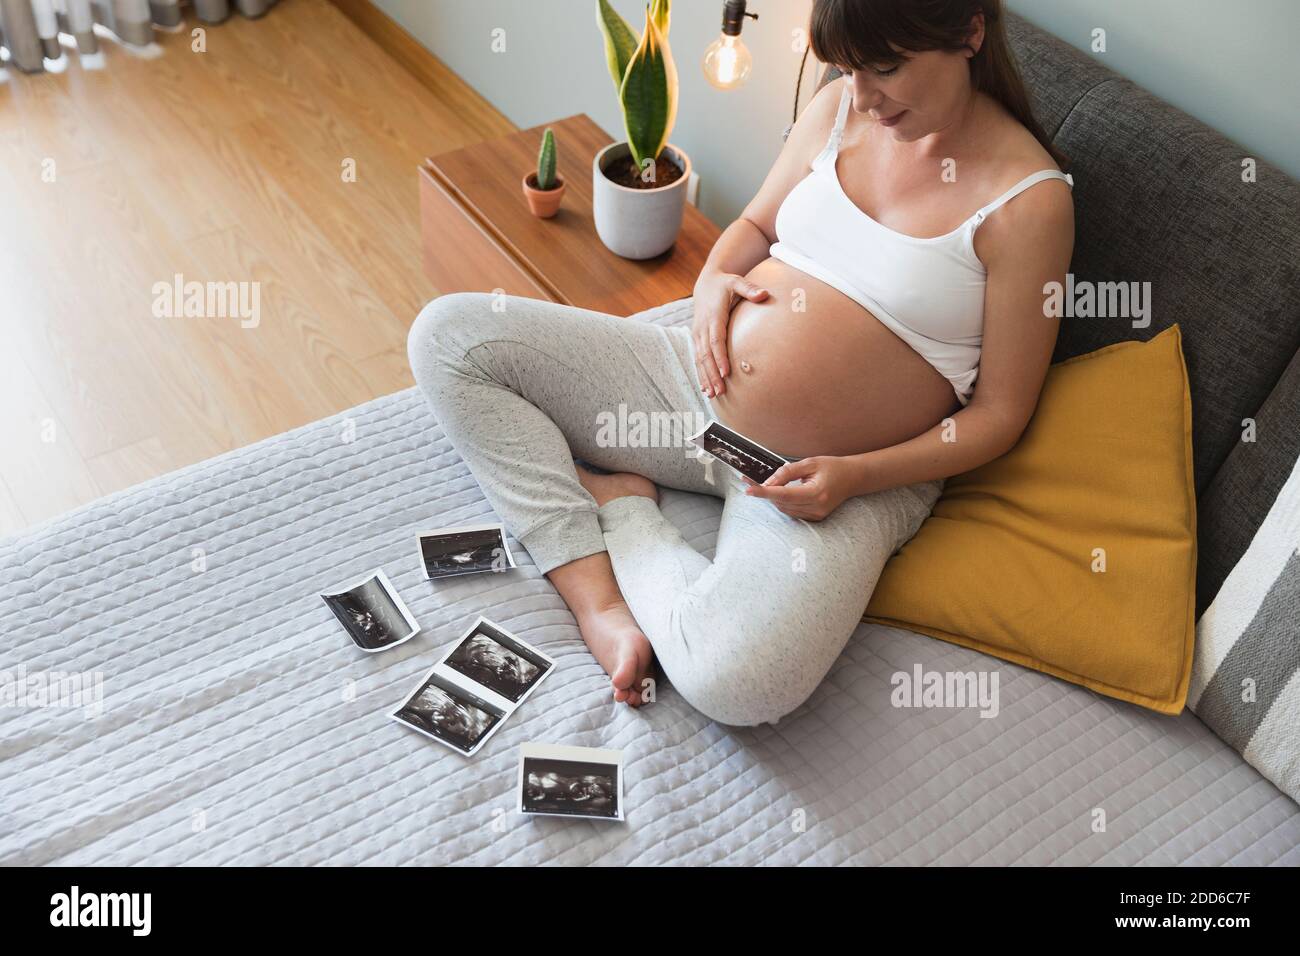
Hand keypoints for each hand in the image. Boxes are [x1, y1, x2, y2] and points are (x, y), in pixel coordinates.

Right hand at [691, 271, 769, 398]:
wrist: (706, 283)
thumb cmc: (724, 283)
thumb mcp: (737, 281)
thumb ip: (750, 289)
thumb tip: (765, 294)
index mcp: (713, 317)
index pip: (716, 341)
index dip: (720, 358)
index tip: (726, 373)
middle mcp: (702, 328)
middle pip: (706, 355)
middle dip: (712, 374)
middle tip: (720, 391)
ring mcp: (697, 334)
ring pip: (700, 360)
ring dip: (706, 377)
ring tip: (712, 394)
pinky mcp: (696, 339)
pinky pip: (697, 359)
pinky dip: (701, 373)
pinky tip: (705, 387)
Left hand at [743, 456, 856, 520]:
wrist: (853, 478)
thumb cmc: (833, 467)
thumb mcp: (810, 463)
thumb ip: (787, 472)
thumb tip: (768, 482)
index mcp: (816, 493)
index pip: (784, 495)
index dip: (764, 493)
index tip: (749, 490)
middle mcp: (816, 508)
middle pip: (782, 503)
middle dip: (765, 493)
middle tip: (751, 481)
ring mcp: (816, 515)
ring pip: (784, 509)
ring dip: (773, 498)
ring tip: (766, 485)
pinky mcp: (815, 518)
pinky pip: (792, 512)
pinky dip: (783, 502)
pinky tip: (782, 492)